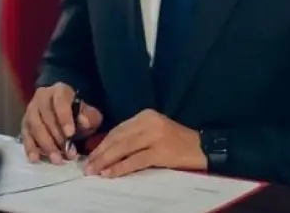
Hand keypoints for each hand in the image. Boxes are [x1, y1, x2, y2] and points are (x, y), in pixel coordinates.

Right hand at [21, 82, 102, 164]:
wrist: (66, 112)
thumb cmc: (80, 112)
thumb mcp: (90, 113)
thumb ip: (89, 117)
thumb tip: (83, 122)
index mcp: (60, 90)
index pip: (60, 101)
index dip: (64, 117)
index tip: (70, 134)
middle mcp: (42, 97)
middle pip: (45, 116)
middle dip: (57, 137)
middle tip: (68, 154)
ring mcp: (31, 110)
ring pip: (34, 126)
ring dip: (45, 145)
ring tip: (56, 159)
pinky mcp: (25, 124)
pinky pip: (26, 135)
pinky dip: (30, 148)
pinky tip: (36, 159)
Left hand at [83, 109, 205, 176]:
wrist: (201, 147)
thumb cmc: (176, 141)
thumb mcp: (154, 131)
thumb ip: (134, 135)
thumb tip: (108, 149)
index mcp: (146, 115)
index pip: (118, 129)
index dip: (102, 143)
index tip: (90, 155)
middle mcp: (149, 122)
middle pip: (118, 138)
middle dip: (100, 153)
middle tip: (87, 166)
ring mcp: (155, 136)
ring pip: (123, 148)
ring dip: (106, 161)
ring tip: (94, 171)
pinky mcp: (160, 151)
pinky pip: (135, 160)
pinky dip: (120, 168)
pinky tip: (110, 174)